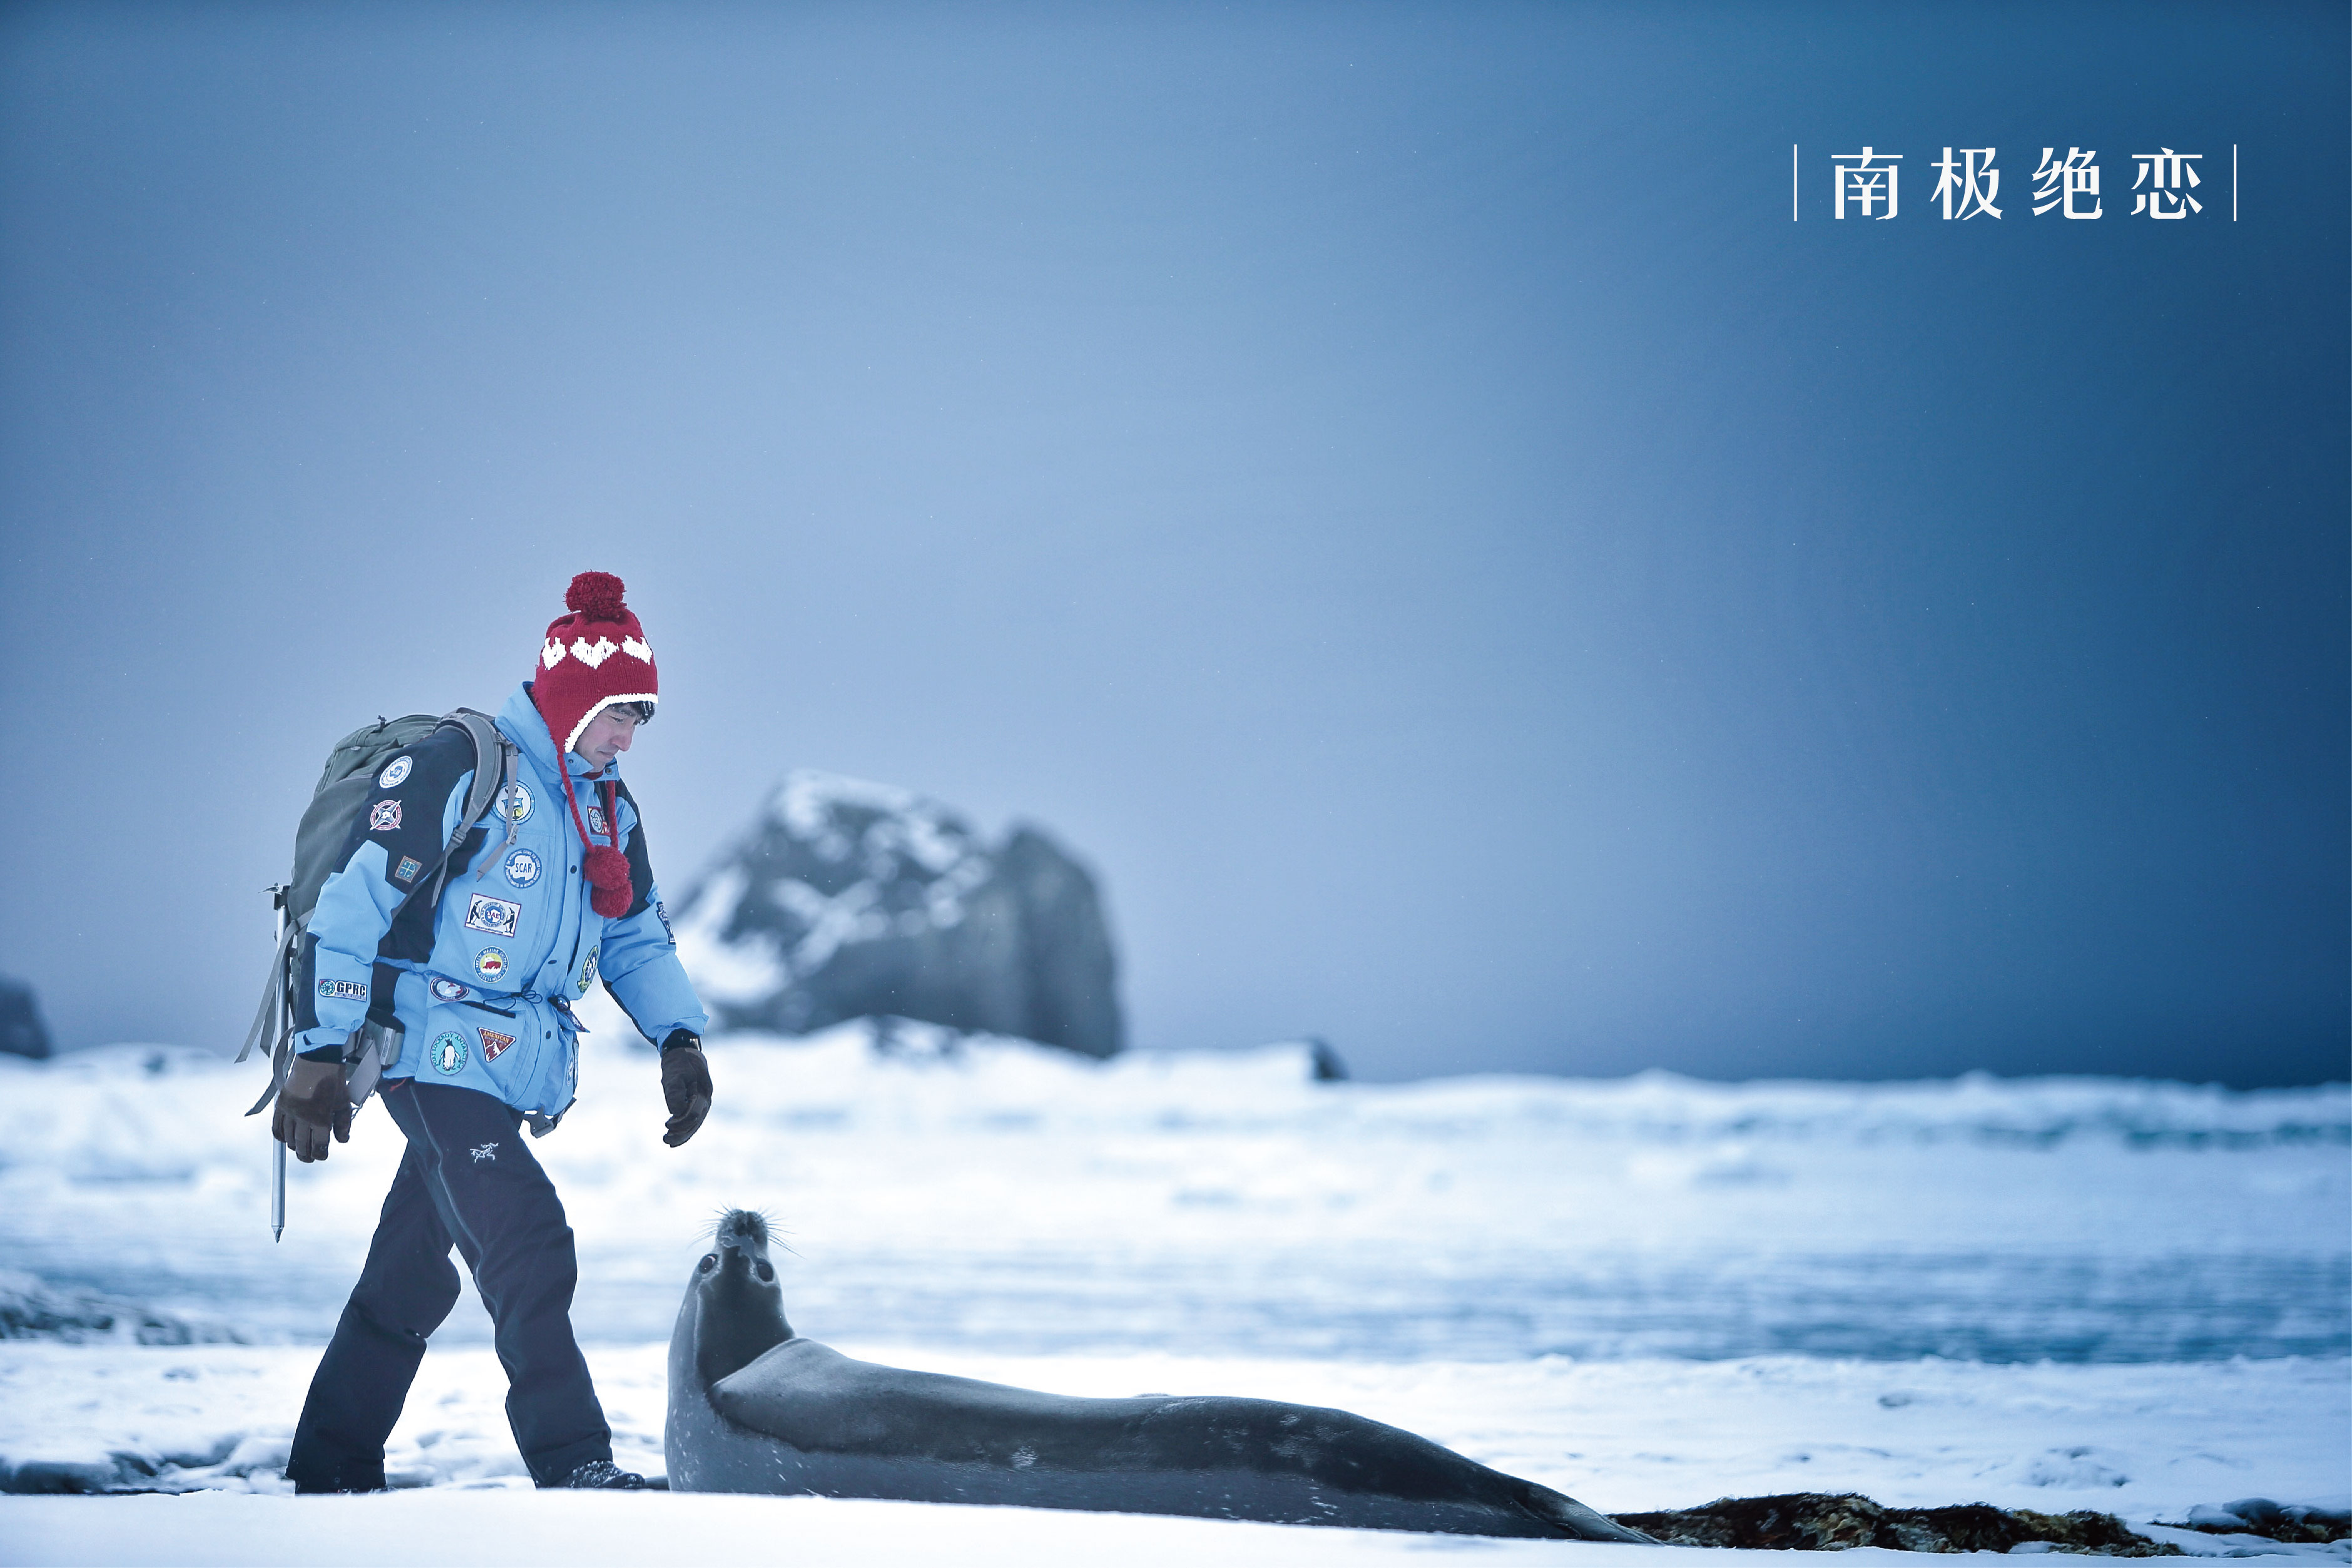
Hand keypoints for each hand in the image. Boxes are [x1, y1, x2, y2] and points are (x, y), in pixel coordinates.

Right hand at [274, 1056, 351, 1162]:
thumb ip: (344, 1124)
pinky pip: (276, 1126)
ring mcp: (290, 1111)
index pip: (318, 1145)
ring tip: (300, 1149)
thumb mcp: (343, 1102)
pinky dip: (280, 1136)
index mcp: (321, 1118)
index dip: (320, 1154)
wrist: (317, 1060)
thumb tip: (342, 1140)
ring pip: (288, 1138)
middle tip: (310, 1158)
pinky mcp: (281, 1105)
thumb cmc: (332, 1079)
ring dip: (294, 1146)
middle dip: (306, 1155)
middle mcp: (303, 1117)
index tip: (322, 1155)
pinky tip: (285, 1139)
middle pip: (301, 1145)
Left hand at [660, 1033, 711, 1147]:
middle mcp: (705, 1098)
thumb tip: (675, 1112)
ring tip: (668, 1141)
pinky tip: (674, 1134)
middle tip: (666, 1140)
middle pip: (696, 1121)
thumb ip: (675, 1092)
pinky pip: (692, 1117)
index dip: (681, 1122)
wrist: (683, 1051)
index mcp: (703, 1091)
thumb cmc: (678, 1062)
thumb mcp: (674, 1074)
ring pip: (695, 1122)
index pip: (694, 1113)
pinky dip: (684, 1127)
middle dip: (682, 1133)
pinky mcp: (696, 1101)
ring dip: (683, 1133)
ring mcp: (702, 1100)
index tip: (666, 1125)